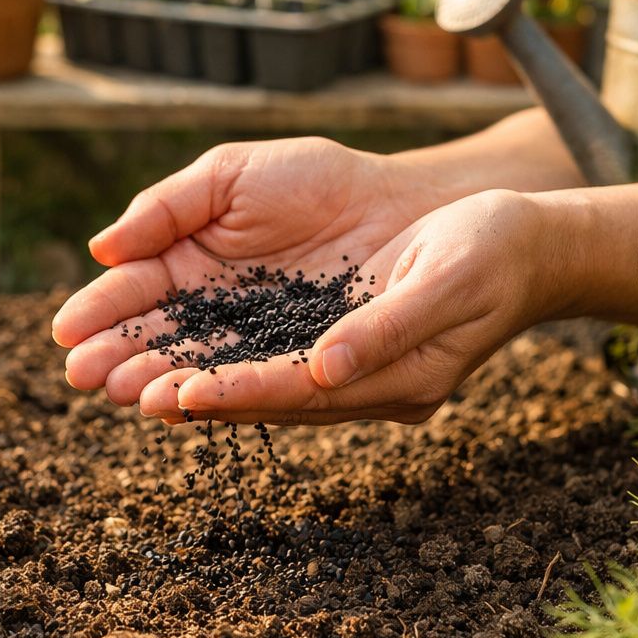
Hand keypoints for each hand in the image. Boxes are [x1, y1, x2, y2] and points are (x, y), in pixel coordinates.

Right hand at [52, 136, 449, 403]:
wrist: (401, 201)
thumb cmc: (315, 179)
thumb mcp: (232, 176)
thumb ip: (168, 207)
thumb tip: (102, 248)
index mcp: (188, 263)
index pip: (134, 292)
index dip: (99, 312)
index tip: (66, 331)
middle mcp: (216, 311)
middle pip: (158, 340)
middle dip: (118, 357)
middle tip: (85, 374)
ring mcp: (256, 341)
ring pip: (200, 367)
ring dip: (159, 382)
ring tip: (128, 393)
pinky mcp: (300, 365)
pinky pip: (258, 382)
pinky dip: (222, 392)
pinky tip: (187, 399)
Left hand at [134, 189, 572, 424]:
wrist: (527, 241)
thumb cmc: (495, 253)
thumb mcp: (449, 280)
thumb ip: (387, 329)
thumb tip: (325, 369)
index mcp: (396, 381)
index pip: (300, 393)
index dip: (236, 395)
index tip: (175, 396)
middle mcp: (362, 384)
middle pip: (262, 394)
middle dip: (187, 392)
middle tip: (110, 389)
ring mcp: (350, 364)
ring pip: (256, 375)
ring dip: (189, 375)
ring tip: (117, 376)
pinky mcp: (338, 336)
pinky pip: (268, 348)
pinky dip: (219, 348)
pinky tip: (171, 345)